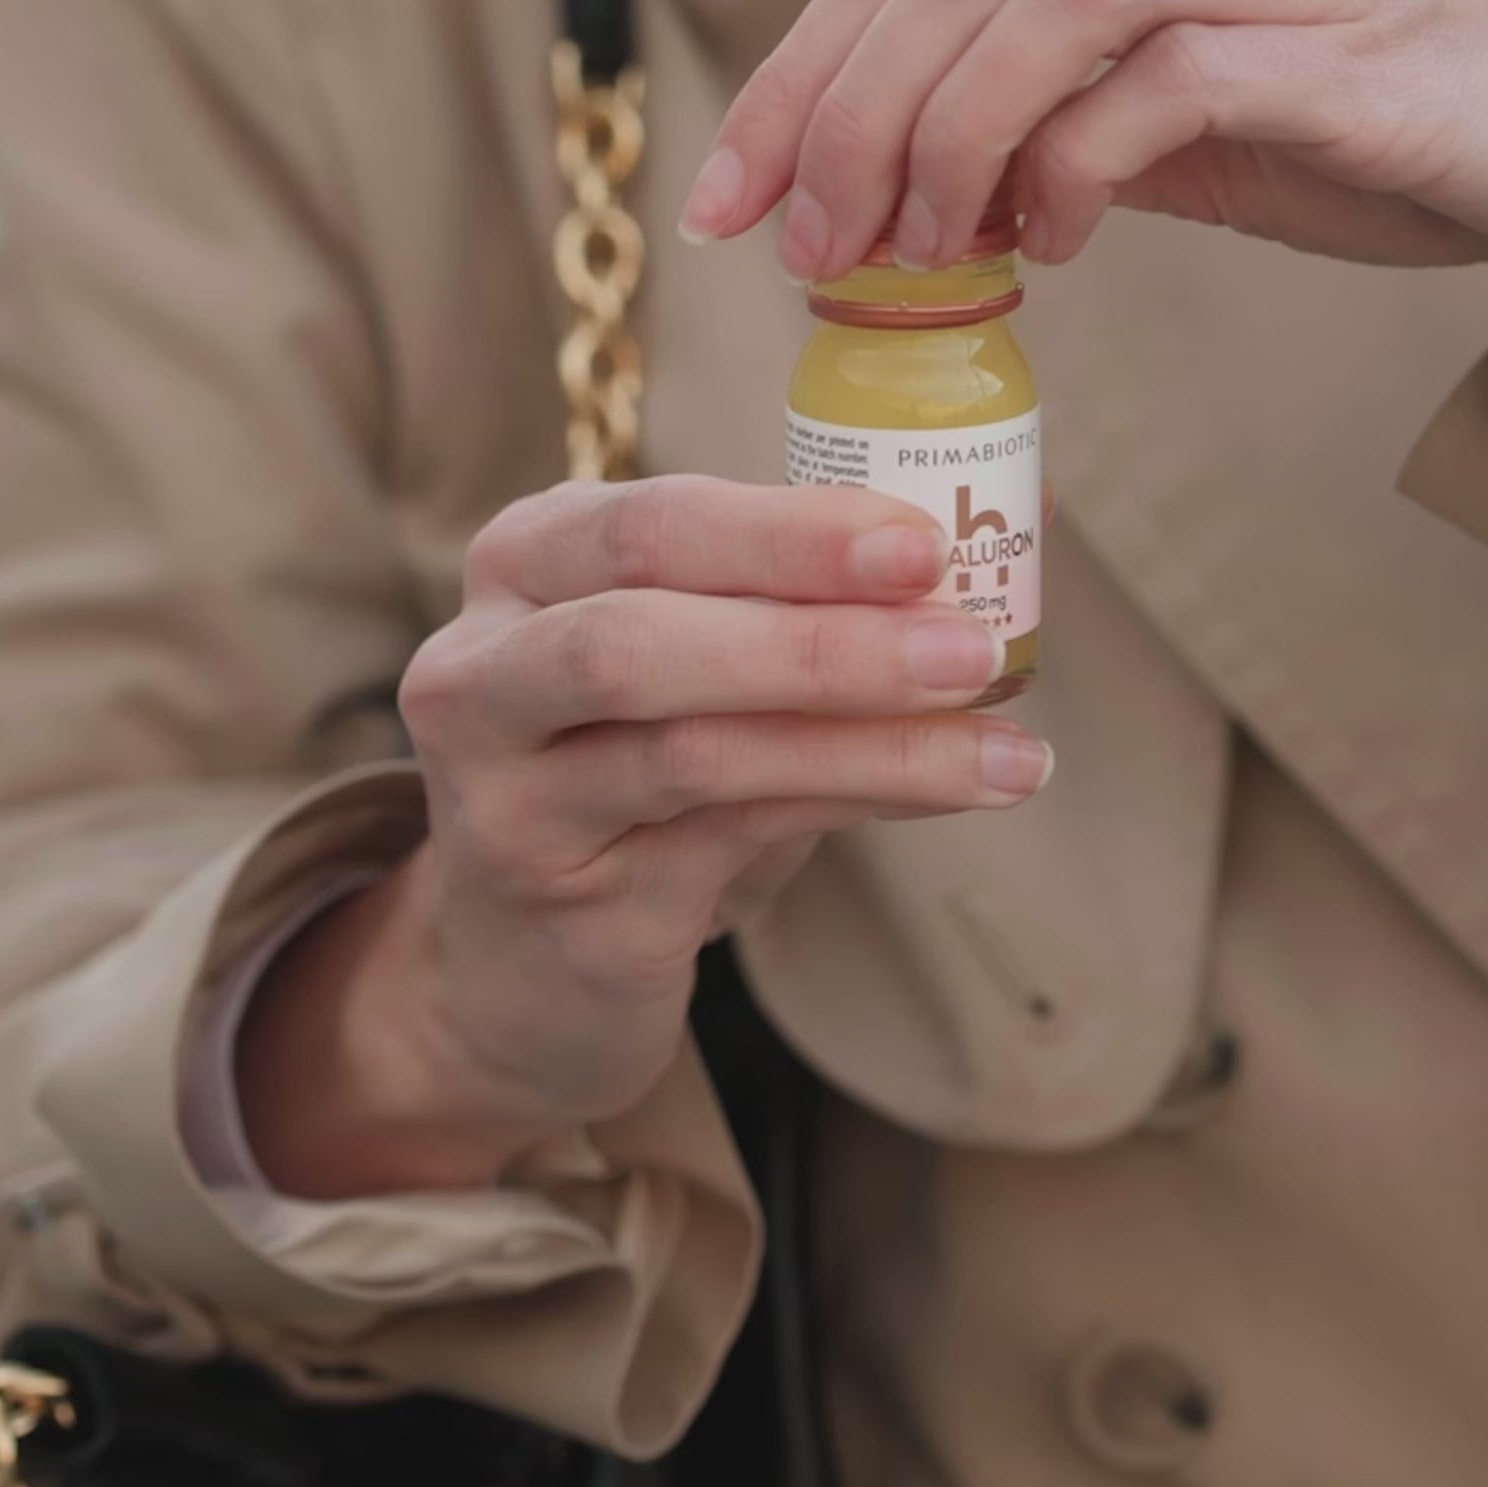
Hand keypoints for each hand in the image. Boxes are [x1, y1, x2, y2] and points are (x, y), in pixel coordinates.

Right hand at [236, 477, 1049, 1196]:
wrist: (527, 959)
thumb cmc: (637, 765)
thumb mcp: (687, 655)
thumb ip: (791, 603)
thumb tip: (988, 560)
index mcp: (522, 564)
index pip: (646, 526)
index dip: (790, 533)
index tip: (924, 546)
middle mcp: (481, 676)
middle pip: (638, 639)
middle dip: (822, 641)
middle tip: (971, 648)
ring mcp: (510, 805)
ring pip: (697, 758)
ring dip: (872, 744)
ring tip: (1006, 751)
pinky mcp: (570, 912)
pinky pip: (730, 845)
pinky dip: (858, 805)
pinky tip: (954, 792)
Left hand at [679, 0, 1487, 337]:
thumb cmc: (1423, 124)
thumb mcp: (1222, 109)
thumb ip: (1086, 111)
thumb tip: (935, 190)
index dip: (810, 62)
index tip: (734, 192)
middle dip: (846, 105)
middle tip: (801, 241)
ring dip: (942, 132)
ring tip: (903, 253)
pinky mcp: (1359, 34)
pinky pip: (1166, 77)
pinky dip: (1073, 164)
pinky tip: (1047, 244)